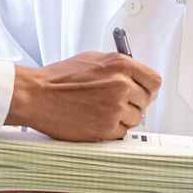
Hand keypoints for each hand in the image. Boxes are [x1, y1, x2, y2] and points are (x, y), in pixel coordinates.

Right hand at [5, 51, 162, 141]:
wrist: (38, 95)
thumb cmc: (59, 78)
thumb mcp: (93, 59)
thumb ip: (118, 67)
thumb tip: (134, 77)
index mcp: (120, 65)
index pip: (154, 81)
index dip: (148, 89)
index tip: (143, 93)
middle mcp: (121, 85)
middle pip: (146, 101)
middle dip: (133, 104)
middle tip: (117, 104)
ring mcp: (114, 108)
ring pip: (134, 119)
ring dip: (122, 118)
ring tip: (101, 112)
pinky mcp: (105, 128)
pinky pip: (121, 133)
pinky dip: (111, 130)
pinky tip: (96, 121)